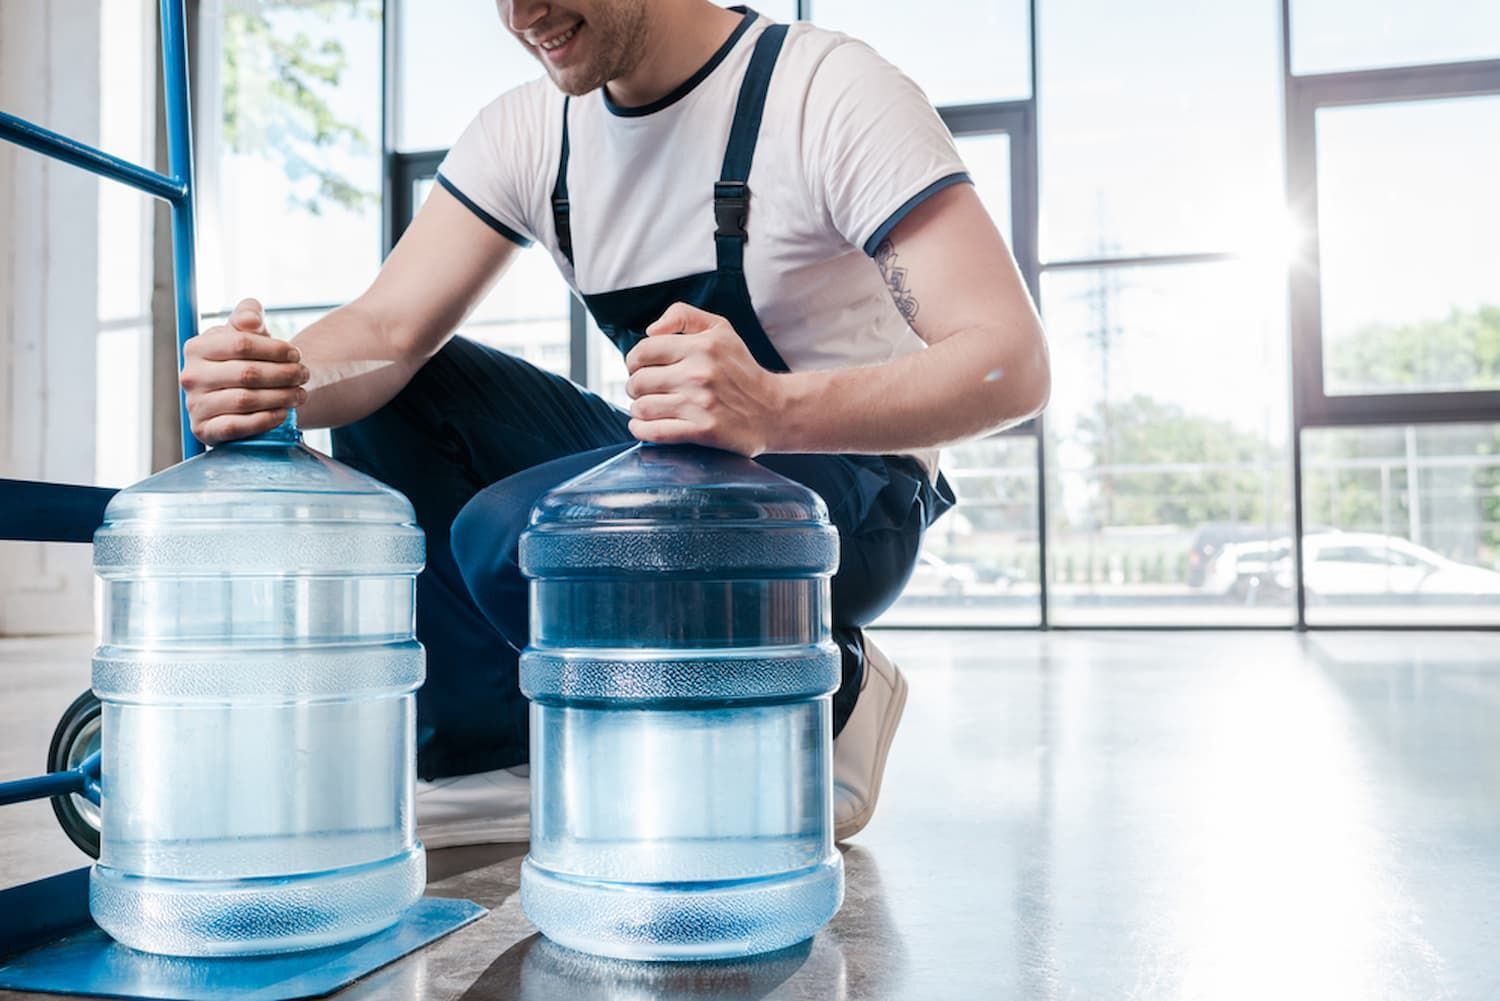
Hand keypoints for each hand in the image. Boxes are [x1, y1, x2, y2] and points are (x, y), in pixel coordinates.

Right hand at [180, 298, 308, 443]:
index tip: (297, 354)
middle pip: (247, 373)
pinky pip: (236, 426)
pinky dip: (264, 420)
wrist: (235, 393)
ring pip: (245, 400)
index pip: (241, 344)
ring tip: (300, 394)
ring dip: (281, 397)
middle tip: (305, 375)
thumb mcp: (244, 331)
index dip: (275, 349)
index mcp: (197, 347)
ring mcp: (194, 405)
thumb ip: (248, 314)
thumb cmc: (243, 357)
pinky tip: (283, 413)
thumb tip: (250, 321)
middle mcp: (191, 376)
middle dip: (284, 374)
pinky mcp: (203, 430)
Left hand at [624, 303, 783, 455]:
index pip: (644, 350)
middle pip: (639, 381)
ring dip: (638, 409)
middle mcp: (699, 374)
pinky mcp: (702, 431)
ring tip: (648, 407)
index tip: (639, 368)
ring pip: (643, 407)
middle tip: (644, 390)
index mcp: (702, 346)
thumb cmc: (741, 369)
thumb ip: (683, 316)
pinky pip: (655, 432)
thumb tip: (650, 330)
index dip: (634, 360)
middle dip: (635, 386)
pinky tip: (643, 425)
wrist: (774, 410)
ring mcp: (700, 404)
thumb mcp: (720, 329)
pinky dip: (641, 429)